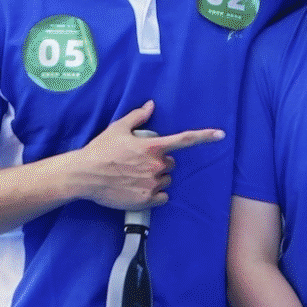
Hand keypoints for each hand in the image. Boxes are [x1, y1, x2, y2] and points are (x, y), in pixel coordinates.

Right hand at [72, 101, 219, 210]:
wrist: (84, 175)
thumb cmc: (100, 150)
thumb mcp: (118, 129)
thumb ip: (137, 117)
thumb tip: (151, 106)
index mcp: (153, 147)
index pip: (185, 140)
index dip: (205, 136)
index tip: (221, 135)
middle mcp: (157, 166)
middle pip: (170, 164)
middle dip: (159, 163)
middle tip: (138, 163)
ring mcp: (152, 184)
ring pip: (166, 181)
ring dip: (156, 179)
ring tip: (134, 176)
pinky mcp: (146, 200)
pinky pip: (162, 198)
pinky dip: (154, 195)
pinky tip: (137, 189)